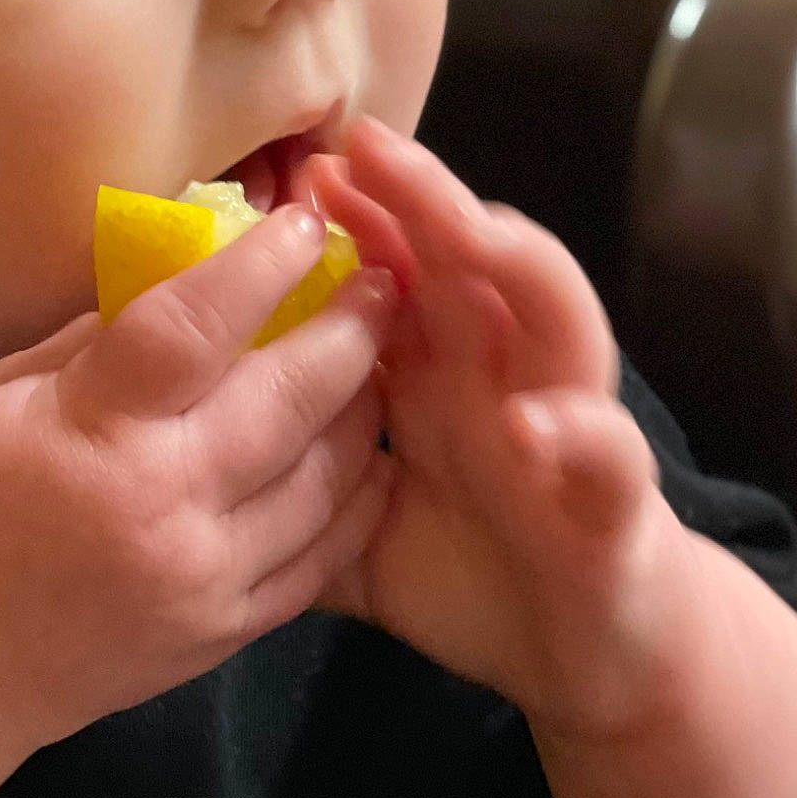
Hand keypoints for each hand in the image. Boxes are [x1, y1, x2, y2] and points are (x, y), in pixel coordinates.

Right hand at [0, 205, 396, 756]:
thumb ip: (98, 337)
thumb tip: (186, 271)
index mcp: (93, 432)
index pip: (193, 329)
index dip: (259, 266)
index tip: (304, 222)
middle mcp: (164, 503)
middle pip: (287, 399)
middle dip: (349, 327)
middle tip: (383, 278)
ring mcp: (205, 576)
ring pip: (325, 480)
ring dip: (365, 409)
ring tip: (382, 357)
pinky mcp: (228, 631)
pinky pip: (323, 559)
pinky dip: (361, 500)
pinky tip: (376, 455)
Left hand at [302, 120, 689, 740]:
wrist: (588, 652)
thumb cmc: (472, 566)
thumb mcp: (359, 520)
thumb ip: (294, 472)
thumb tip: (182, 451)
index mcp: (443, 368)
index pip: (402, 266)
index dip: (360, 215)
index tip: (301, 170)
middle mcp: (506, 372)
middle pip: (470, 259)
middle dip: (426, 196)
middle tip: (369, 144)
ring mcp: (566, 421)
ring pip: (556, 315)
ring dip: (517, 266)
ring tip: (466, 233)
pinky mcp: (615, 496)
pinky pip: (605, 452)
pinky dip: (574, 432)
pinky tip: (529, 424)